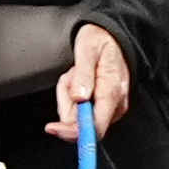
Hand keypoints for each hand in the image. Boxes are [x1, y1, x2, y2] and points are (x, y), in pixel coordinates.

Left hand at [54, 18, 130, 141]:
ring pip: (78, 117)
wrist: (110, 37)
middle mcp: (115, 105)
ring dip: (69, 97)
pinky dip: (73, 98)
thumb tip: (80, 98)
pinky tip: (78, 82)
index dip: (73, 131)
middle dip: (67, 103)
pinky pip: (81, 112)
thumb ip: (83, 74)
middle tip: (69, 77)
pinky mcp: (105, 109)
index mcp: (112, 91)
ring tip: (75, 74)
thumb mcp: (87, 49)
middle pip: (82, 124)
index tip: (53, 127)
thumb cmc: (99, 41)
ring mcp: (111, 109)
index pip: (95, 125)